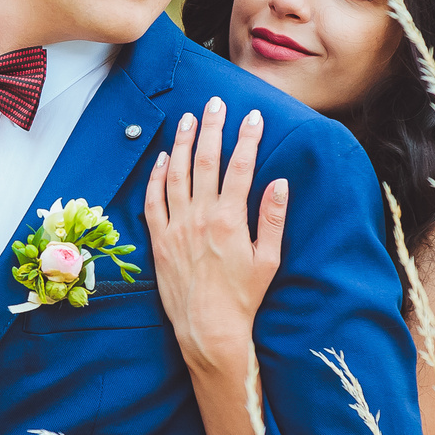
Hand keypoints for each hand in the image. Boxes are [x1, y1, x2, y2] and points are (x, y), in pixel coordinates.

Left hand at [144, 97, 288, 374]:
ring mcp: (176, 227)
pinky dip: (157, 177)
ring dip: (183, 144)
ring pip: (176, 175)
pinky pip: (154, 201)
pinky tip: (162, 159)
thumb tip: (280, 183)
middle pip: (205, 162)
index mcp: (230, 220)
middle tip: (216, 104)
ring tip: (188, 120)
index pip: (240, 168)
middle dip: (212, 129)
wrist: (209, 330)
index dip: (247, 139)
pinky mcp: (159, 241)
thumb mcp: (268, 260)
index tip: (252, 116)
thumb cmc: (243, 298)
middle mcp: (201, 218)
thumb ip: (273, 219)